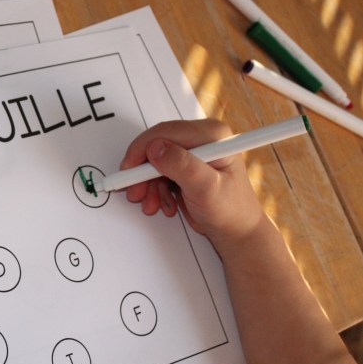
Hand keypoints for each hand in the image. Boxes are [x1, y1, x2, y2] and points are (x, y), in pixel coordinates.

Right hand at [120, 118, 264, 247]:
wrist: (235, 231)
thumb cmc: (231, 210)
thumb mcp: (206, 189)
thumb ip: (182, 166)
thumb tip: (156, 148)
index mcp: (212, 136)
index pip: (166, 132)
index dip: (142, 150)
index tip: (128, 170)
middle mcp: (202, 139)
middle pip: (157, 146)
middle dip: (143, 172)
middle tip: (135, 192)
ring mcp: (192, 153)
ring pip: (154, 162)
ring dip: (148, 185)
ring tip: (153, 204)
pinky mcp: (184, 166)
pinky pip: (157, 172)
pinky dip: (154, 189)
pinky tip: (164, 202)